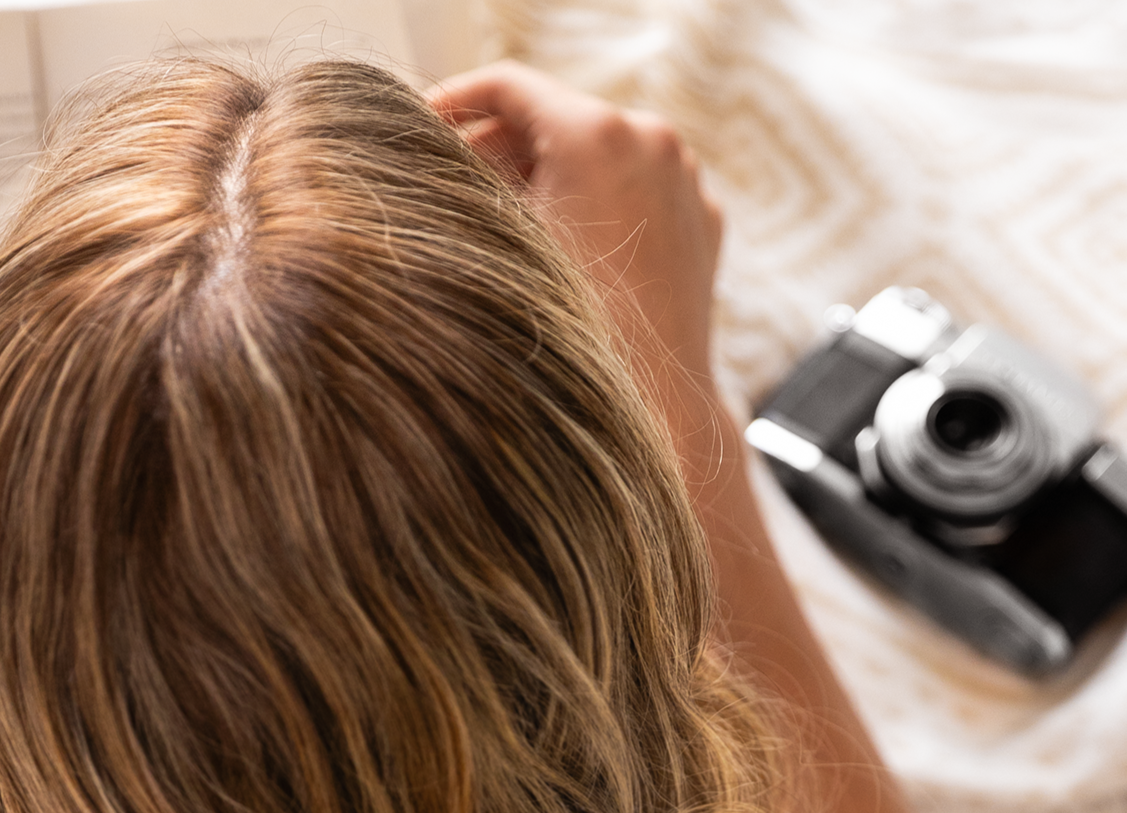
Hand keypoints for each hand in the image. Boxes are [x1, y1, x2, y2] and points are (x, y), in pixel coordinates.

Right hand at [431, 62, 723, 395]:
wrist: (655, 411)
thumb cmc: (570, 341)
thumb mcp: (500, 251)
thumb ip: (470, 192)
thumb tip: (445, 166)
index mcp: (596, 135)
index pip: (508, 86)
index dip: (455, 102)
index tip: (424, 125)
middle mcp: (651, 140)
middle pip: (556, 118)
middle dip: (500, 146)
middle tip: (453, 178)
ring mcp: (684, 179)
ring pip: (598, 153)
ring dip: (549, 175)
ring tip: (505, 217)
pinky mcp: (701, 218)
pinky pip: (637, 190)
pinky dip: (598, 202)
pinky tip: (563, 244)